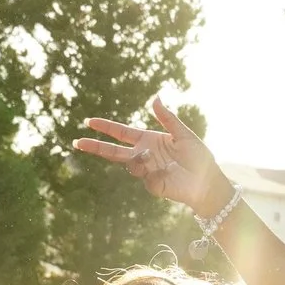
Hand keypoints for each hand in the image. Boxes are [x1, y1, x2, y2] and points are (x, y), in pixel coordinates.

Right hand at [72, 95, 227, 215]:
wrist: (207, 181)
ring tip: (159, 159)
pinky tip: (170, 173)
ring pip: (130, 163)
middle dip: (95, 147)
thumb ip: (167, 118)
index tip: (89, 122)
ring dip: (140, 159)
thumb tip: (154, 99)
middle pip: (113, 151)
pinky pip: (146, 176)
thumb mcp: (182, 133)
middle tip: (76, 142)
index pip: (121, 133)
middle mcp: (142, 155)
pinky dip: (157, 172)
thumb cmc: (198, 157)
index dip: (106, 127)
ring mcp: (145, 171)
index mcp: (147, 140)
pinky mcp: (151, 185)